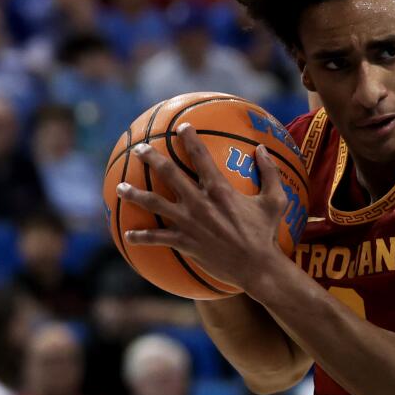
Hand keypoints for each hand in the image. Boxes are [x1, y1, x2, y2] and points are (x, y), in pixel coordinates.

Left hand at [119, 123, 289, 289]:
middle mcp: (199, 202)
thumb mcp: (275, 200)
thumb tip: (263, 149)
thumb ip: (270, 172)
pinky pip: (156, 238)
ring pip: (154, 204)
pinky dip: (140, 237)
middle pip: (169, 174)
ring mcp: (188, 223)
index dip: (189, 139)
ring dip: (134, 194)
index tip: (181, 128)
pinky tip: (128, 235)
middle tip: (140, 149)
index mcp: (219, 189)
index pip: (200, 156)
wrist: (256, 266)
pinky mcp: (183, 242)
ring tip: (119, 187)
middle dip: (152, 158)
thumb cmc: (266, 232)